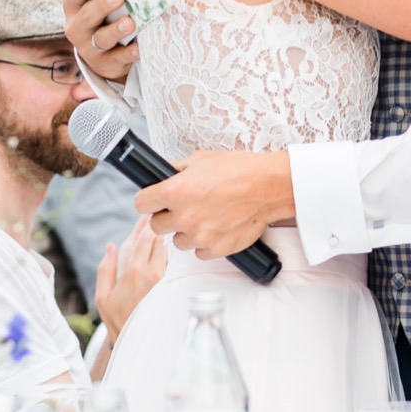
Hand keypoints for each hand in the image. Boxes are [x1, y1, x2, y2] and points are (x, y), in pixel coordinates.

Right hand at [64, 0, 137, 81]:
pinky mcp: (104, 63)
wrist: (106, 52)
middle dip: (102, 5)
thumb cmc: (109, 15)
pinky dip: (128, 54)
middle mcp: (77, 26)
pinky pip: (116, 59)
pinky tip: (139, 49)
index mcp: (75, 5)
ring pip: (101, 38)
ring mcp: (89, 47)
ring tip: (130, 23)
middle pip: (87, 16)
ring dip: (115, 30)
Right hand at [94, 215, 166, 339]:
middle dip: (157, 228)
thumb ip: (105, 268)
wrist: (137, 340)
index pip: (143, 239)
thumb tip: (110, 246)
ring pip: (168, 250)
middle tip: (157, 217)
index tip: (147, 214)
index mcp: (134, 271)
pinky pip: (172, 264)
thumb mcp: (103, 296)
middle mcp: (153, 272)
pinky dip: (168, 255)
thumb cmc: (117, 319)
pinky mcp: (172, 286)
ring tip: (163, 231)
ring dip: (164, 240)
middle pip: (159, 240)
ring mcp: (165, 279)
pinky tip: (166, 251)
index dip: (145, 224)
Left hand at [137, 150, 294, 257]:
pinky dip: (204, 243)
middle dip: (167, 217)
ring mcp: (200, 235)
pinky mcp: (215, 249)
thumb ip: (177, 170)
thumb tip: (164, 176)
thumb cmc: (239, 170)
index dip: (149, 200)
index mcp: (175, 191)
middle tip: (183, 208)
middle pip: (156, 226)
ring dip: (186, 231)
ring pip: (177, 241)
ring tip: (204, 218)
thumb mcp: (201, 159)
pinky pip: (198, 252)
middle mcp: (184, 216)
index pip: (141, 203)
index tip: (155, 200)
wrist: (269, 187)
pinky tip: (216, 228)